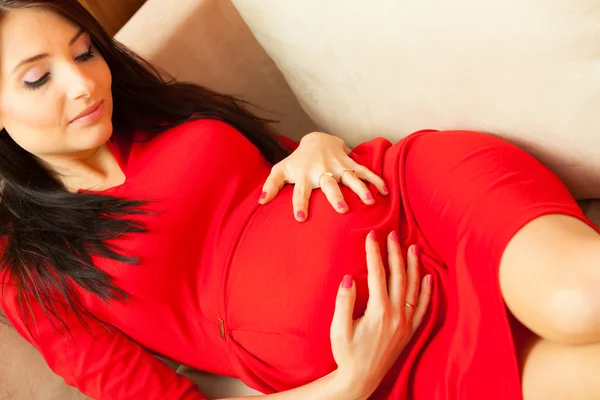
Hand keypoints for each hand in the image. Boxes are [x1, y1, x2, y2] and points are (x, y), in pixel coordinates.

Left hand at [258, 132, 388, 221]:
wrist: (315, 139)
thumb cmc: (297, 160)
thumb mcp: (281, 170)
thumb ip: (271, 186)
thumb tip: (262, 202)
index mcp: (304, 176)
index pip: (300, 192)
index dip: (300, 204)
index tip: (301, 217)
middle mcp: (321, 171)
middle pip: (328, 184)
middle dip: (335, 196)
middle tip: (342, 209)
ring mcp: (337, 166)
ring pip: (350, 177)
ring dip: (360, 188)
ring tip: (370, 201)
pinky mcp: (350, 162)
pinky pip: (364, 171)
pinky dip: (376, 179)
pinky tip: (386, 191)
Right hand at [329, 231, 431, 398]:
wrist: (360, 379)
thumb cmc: (346, 354)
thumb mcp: (338, 330)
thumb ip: (344, 302)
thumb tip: (349, 277)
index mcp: (378, 312)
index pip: (377, 274)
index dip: (374, 252)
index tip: (371, 235)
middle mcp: (396, 315)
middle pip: (398, 276)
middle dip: (395, 252)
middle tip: (393, 234)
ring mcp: (405, 322)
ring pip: (413, 287)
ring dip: (413, 266)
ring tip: (413, 247)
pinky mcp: (409, 330)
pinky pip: (422, 306)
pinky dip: (426, 290)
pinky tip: (428, 278)